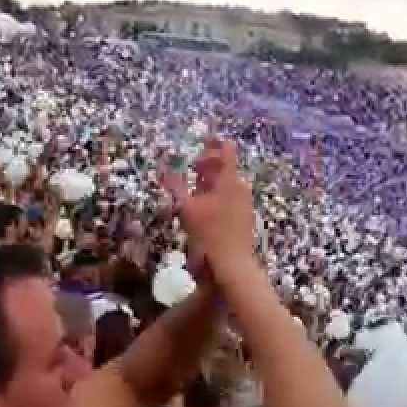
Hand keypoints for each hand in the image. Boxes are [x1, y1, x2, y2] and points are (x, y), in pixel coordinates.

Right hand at [176, 138, 253, 276]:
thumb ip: (175, 186)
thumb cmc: (209, 234)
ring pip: (226, 182)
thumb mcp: (187, 209)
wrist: (233, 265)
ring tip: (193, 186)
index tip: (201, 140)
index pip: (226, 150)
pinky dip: (215, 194)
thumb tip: (163, 168)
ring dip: (210, 180)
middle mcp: (240, 187)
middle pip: (225, 166)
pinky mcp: (243, 216)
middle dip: (208, 163)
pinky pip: (229, 196)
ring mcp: (244, 202)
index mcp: (229, 180)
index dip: (214, 143)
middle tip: (191, 165)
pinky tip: (203, 205)